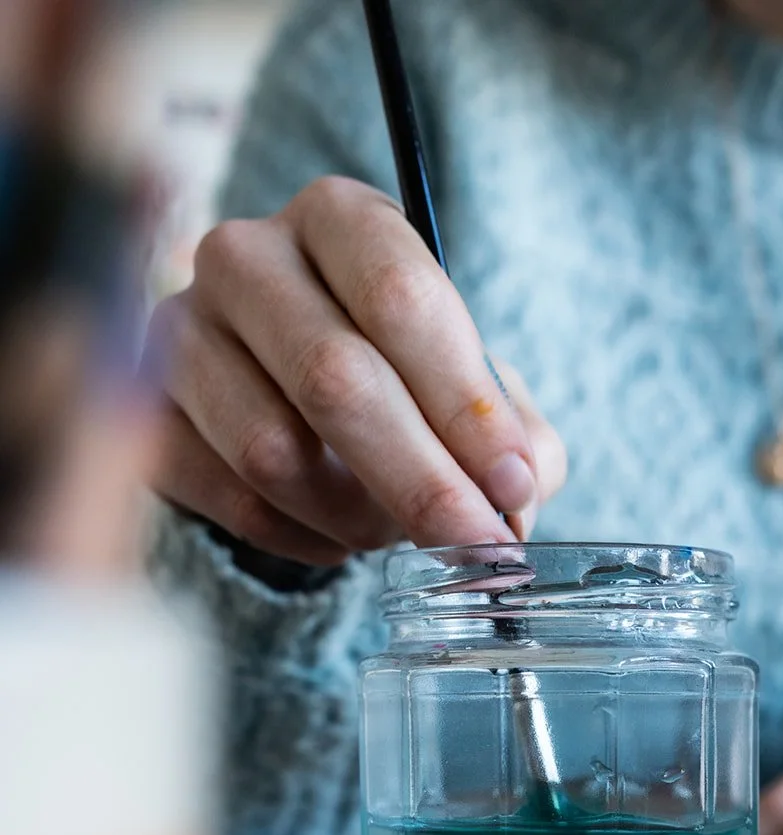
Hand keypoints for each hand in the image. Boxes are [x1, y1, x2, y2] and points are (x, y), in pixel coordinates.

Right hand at [145, 176, 566, 563]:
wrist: (290, 399)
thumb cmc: (400, 383)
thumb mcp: (473, 394)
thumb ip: (516, 441)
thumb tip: (515, 502)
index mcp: (340, 218)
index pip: (400, 298)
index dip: (464, 403)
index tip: (512, 485)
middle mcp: (246, 255)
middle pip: (333, 377)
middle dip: (419, 480)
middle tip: (473, 547)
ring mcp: (179, 330)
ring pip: (271, 452)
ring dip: (353, 515)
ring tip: (391, 528)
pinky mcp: (144, 410)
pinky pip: (232, 500)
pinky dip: (303, 538)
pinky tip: (336, 536)